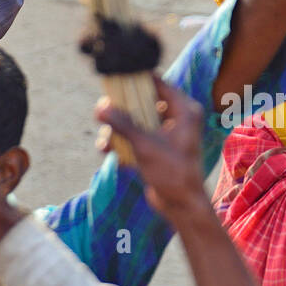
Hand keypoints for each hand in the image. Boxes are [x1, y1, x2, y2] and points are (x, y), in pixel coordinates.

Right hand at [97, 76, 210, 222]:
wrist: (182, 205)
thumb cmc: (172, 172)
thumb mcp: (145, 145)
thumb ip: (123, 124)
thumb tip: (101, 107)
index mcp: (184, 110)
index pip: (158, 83)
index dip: (136, 81)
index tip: (115, 80)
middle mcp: (178, 118)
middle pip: (143, 102)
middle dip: (121, 111)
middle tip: (103, 113)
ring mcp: (167, 134)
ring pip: (137, 121)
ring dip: (118, 131)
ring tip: (104, 143)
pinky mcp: (158, 148)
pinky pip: (137, 138)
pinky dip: (123, 143)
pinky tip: (108, 152)